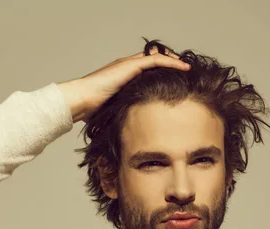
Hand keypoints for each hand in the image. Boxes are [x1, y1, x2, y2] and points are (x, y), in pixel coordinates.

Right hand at [58, 45, 190, 122]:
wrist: (80, 100)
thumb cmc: (90, 109)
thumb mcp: (112, 111)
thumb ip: (121, 113)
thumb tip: (130, 130)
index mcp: (121, 75)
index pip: (145, 68)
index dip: (160, 71)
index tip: (174, 79)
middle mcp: (125, 66)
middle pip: (153, 59)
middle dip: (169, 63)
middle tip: (185, 72)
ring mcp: (128, 64)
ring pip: (157, 57)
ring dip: (174, 61)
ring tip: (188, 68)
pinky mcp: (130, 66)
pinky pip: (157, 60)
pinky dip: (172, 63)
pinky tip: (185, 68)